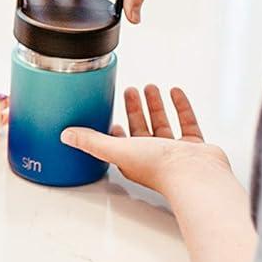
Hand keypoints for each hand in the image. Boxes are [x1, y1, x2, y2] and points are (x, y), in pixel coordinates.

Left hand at [61, 85, 230, 197]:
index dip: (115, 129)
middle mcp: (153, 156)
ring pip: (163, 124)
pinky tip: (175, 92)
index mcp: (133, 159)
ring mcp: (175, 152)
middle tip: (130, 90)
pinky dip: (181, 106)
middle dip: (134, 108)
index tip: (111, 114)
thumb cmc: (159, 168)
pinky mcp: (195, 147)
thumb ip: (91, 140)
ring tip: (150, 87)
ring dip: (155, 105)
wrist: (195, 173)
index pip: (120, 142)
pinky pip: (188, 122)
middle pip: (141, 128)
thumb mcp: (117, 149)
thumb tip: (66, 135)